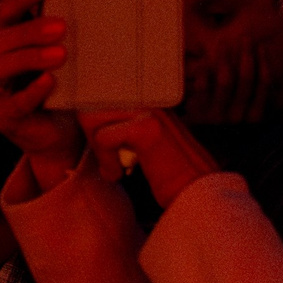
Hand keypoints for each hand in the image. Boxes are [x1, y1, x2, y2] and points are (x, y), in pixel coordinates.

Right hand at [0, 0, 83, 185]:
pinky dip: (30, 92)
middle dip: (28, 31)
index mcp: (4, 41)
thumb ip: (40, 10)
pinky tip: (49, 82)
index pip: (4, 14)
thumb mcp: (52, 45)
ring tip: (60, 55)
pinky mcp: (5, 119)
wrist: (60, 132)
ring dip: (29, 58)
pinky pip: (13, 104)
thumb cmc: (57, 82)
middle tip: (61, 27)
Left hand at [80, 108, 222, 208]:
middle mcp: (150, 96)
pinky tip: (119, 174)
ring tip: (113, 167)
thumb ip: (120, 122)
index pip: (100, 90)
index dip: (92, 117)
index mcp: (148, 94)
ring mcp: (150, 110)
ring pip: (92, 116)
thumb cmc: (171, 170)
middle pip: (91, 101)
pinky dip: (107, 160)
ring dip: (97, 147)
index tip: (101, 142)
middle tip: (107, 158)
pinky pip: (103, 137)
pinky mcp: (147, 129)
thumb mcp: (143, 138)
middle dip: (91, 134)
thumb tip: (84, 113)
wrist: (199, 191)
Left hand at [189, 36, 274, 128]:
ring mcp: (219, 116)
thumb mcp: (251, 119)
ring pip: (226, 80)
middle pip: (246, 78)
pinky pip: (203, 88)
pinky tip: (204, 62)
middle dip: (246, 54)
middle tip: (245, 38)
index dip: (263, 62)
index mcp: (255, 116)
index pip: (264, 84)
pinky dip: (204, 73)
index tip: (260, 46)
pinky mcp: (200, 115)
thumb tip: (273, 72)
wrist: (206, 153)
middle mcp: (239, 116)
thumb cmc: (231, 132)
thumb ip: (264, 100)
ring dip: (226, 58)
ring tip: (224, 43)